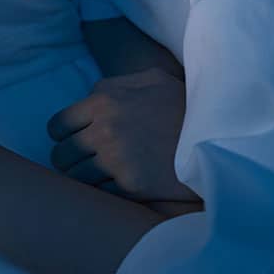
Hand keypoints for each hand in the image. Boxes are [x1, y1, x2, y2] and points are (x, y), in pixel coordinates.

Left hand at [46, 67, 201, 206]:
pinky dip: (103, 193)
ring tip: (98, 176)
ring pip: (76, 178)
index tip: (72, 141)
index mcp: (104, 101)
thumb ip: (115, 85)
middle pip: (62, 155)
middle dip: (70, 160)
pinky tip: (116, 187)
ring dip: (85, 179)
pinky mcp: (130, 185)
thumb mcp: (152, 80)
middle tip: (84, 162)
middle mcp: (104, 130)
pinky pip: (100, 193)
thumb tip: (92, 94)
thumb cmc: (184, 106)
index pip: (57, 125)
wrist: (216, 135)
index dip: (61, 136)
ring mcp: (116, 160)